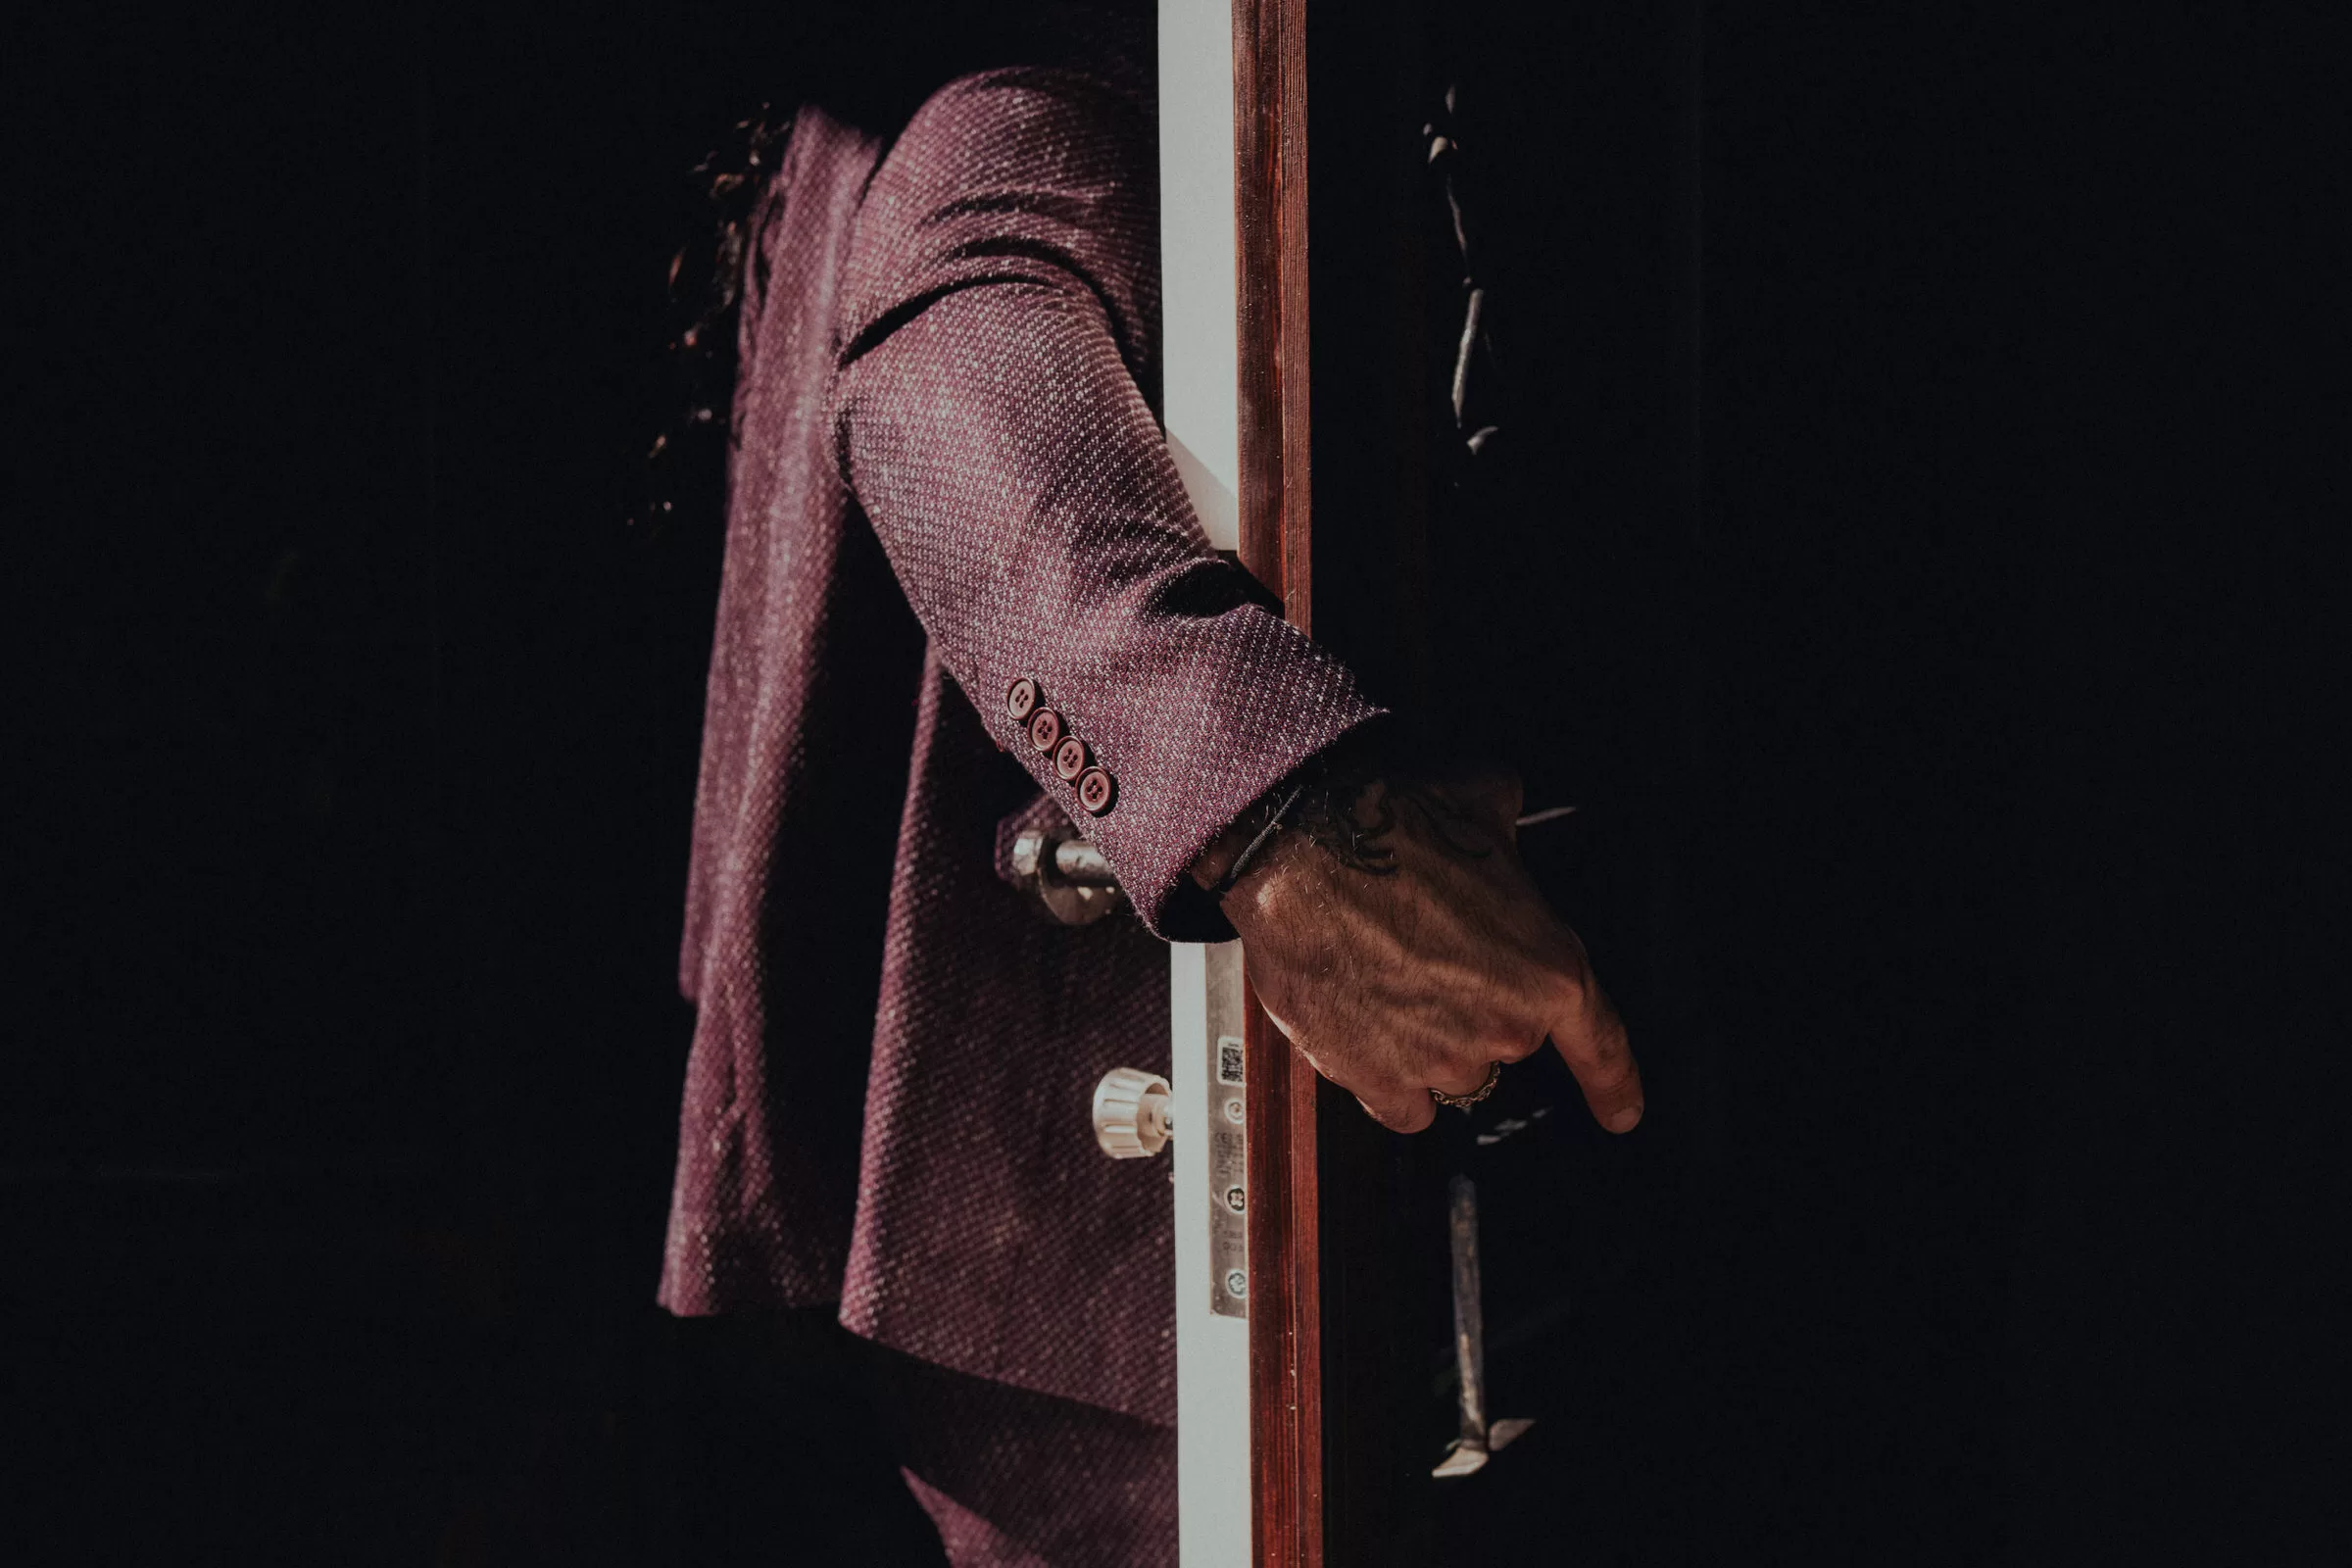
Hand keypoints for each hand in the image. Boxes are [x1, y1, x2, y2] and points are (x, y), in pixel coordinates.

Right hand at [1196, 769, 1642, 1135]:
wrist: (1303, 850)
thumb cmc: (1395, 823)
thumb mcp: (1481, 800)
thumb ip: (1506, 824)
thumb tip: (1499, 811)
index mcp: (1550, 970)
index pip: (1601, 1044)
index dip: (1613, 1085)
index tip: (1622, 1115)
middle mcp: (1505, 1028)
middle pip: (1506, 1042)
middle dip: (1475, 1008)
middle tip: (1430, 956)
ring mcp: (1439, 1061)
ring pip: (1449, 1073)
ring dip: (1427, 1042)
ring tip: (1384, 981)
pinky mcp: (1374, 1079)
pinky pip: (1401, 1106)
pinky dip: (1387, 1079)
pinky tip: (1365, 1031)